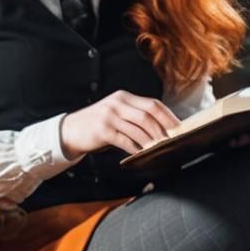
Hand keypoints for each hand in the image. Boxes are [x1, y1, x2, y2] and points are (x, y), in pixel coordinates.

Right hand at [61, 91, 179, 159]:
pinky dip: (135, 148)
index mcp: (124, 97)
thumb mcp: (116, 113)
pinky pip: (125, 140)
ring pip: (138, 128)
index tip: (178, 127)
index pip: (152, 104)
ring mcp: (109, 116)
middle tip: (172, 140)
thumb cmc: (98, 124)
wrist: (71, 130)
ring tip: (159, 148)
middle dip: (162, 128)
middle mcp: (117, 103)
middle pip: (147, 115)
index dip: (167, 115)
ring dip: (151, 140)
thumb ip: (134, 116)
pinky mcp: (103, 130)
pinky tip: (140, 153)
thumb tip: (162, 128)